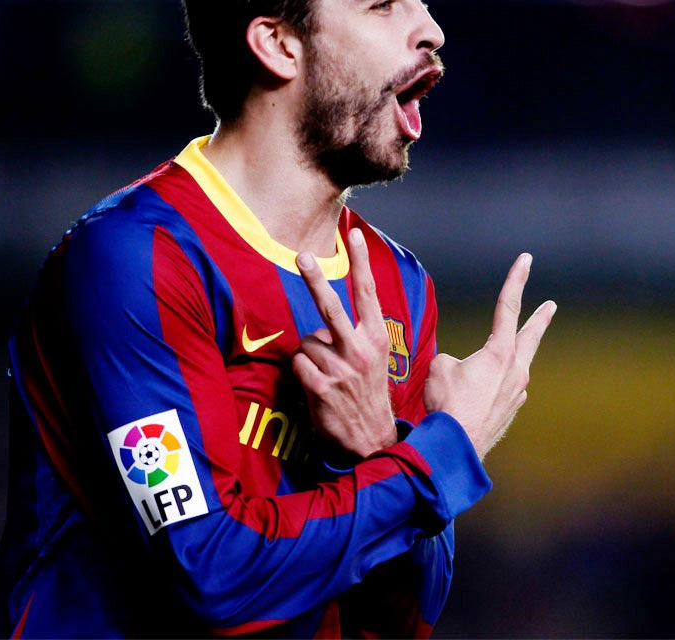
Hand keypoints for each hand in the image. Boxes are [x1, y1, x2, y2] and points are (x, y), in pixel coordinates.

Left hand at [292, 228, 397, 458]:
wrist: (371, 439)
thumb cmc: (368, 393)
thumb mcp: (374, 359)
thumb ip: (355, 335)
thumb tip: (322, 323)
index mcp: (376, 339)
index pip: (367, 293)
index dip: (360, 263)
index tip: (354, 234)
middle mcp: (360, 350)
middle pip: (331, 307)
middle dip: (315, 279)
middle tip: (302, 256)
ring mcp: (341, 368)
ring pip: (306, 341)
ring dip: (309, 355)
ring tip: (325, 373)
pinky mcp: (322, 387)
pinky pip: (298, 364)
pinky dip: (301, 373)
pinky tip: (316, 386)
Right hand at [424, 253, 555, 460]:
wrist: (457, 445)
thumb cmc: (447, 403)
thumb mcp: (439, 368)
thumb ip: (452, 360)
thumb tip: (458, 368)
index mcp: (500, 352)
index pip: (507, 307)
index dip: (516, 280)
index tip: (526, 260)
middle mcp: (516, 371)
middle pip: (531, 336)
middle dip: (540, 319)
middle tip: (551, 306)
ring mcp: (517, 394)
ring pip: (519, 367)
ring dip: (514, 358)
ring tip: (503, 358)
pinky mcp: (511, 412)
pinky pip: (507, 391)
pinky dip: (499, 387)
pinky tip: (487, 394)